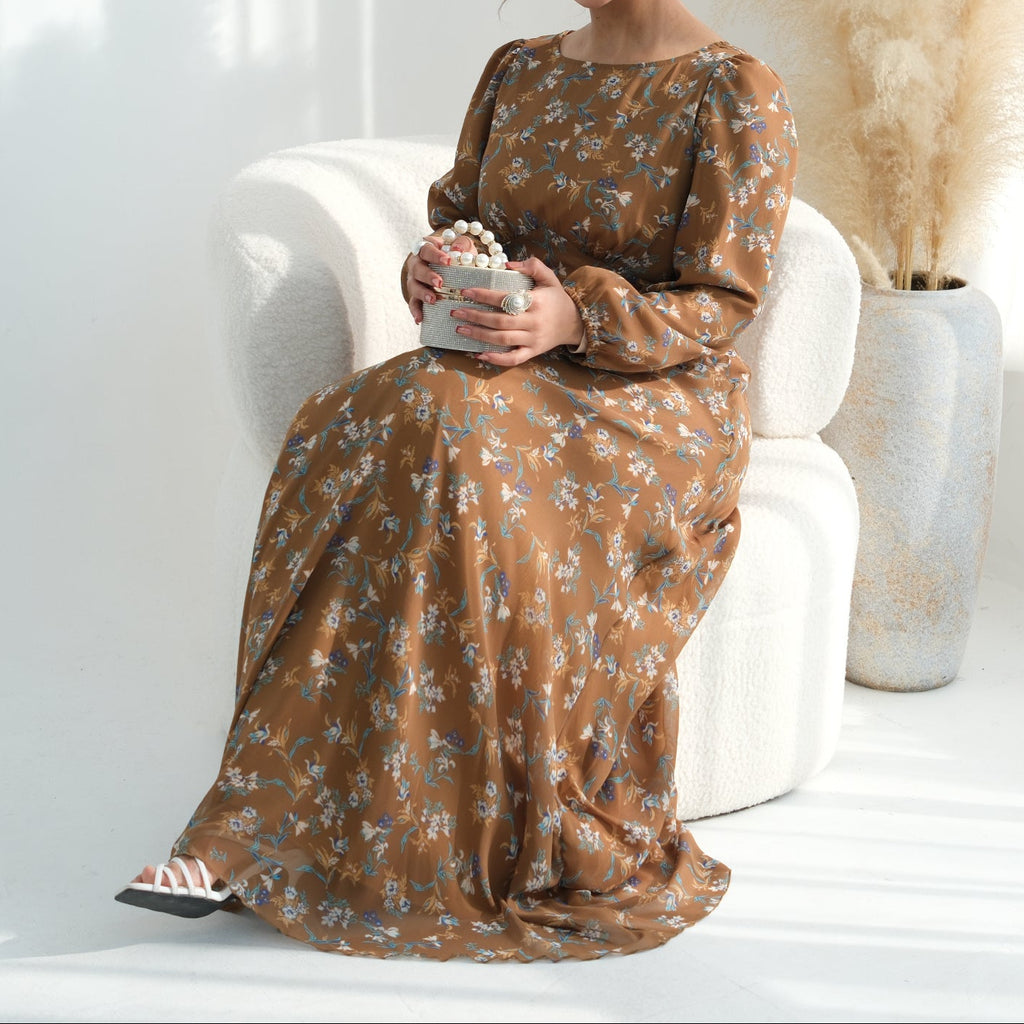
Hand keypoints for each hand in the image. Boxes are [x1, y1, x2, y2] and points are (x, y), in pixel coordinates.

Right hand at [404, 235, 476, 325]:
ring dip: (422, 294)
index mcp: (425, 248)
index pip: (426, 249)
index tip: (448, 261)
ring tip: (433, 300)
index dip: (435, 255)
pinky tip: (420, 319)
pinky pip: (413, 303)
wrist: (451, 267)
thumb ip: (462, 244)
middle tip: (440, 283)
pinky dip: (416, 311)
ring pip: (413, 286)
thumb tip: (457, 249)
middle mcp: (416, 264)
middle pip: (417, 269)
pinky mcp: (416, 295)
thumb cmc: (457, 254)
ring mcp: (415, 280)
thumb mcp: (463, 245)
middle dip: (428, 276)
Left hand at [450, 257, 584, 366]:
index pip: (505, 298)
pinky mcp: (533, 352)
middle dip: (475, 316)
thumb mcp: (549, 277)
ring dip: (479, 335)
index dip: (484, 296)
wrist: (574, 323)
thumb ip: (532, 265)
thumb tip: (507, 263)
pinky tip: (479, 355)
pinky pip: (513, 359)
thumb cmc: (557, 298)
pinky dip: (496, 359)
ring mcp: (533, 340)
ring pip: (502, 340)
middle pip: (499, 321)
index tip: (466, 292)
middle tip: (456, 312)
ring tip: (460, 329)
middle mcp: (534, 322)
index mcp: (536, 302)